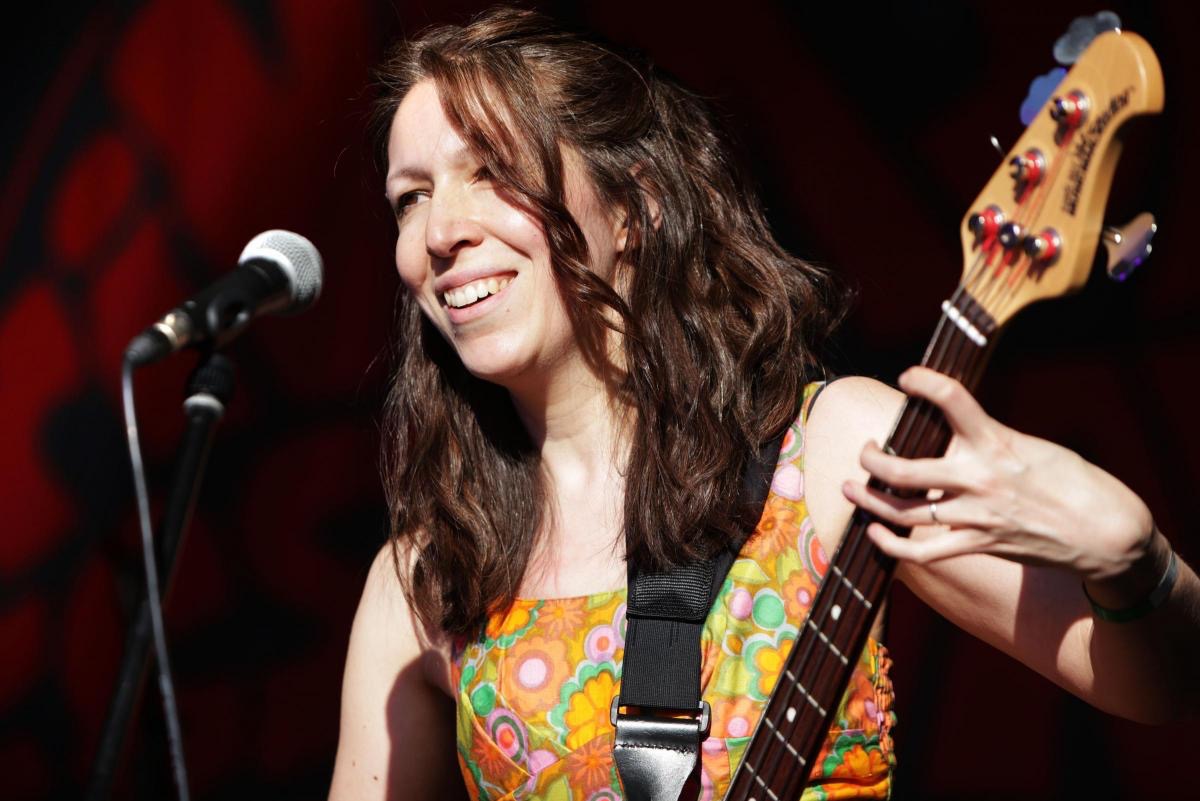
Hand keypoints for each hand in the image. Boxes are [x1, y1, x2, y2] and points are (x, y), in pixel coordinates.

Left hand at [840, 367, 1154, 580]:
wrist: (1106, 531)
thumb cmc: (1072, 481)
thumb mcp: (1032, 445)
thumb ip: (989, 439)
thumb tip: (953, 432)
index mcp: (996, 442)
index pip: (953, 398)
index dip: (924, 381)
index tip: (907, 375)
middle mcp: (980, 478)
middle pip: (904, 470)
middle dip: (871, 460)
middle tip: (865, 451)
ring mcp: (976, 516)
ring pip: (904, 511)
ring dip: (869, 500)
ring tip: (850, 487)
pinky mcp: (978, 544)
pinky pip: (922, 552)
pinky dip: (891, 546)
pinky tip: (875, 533)